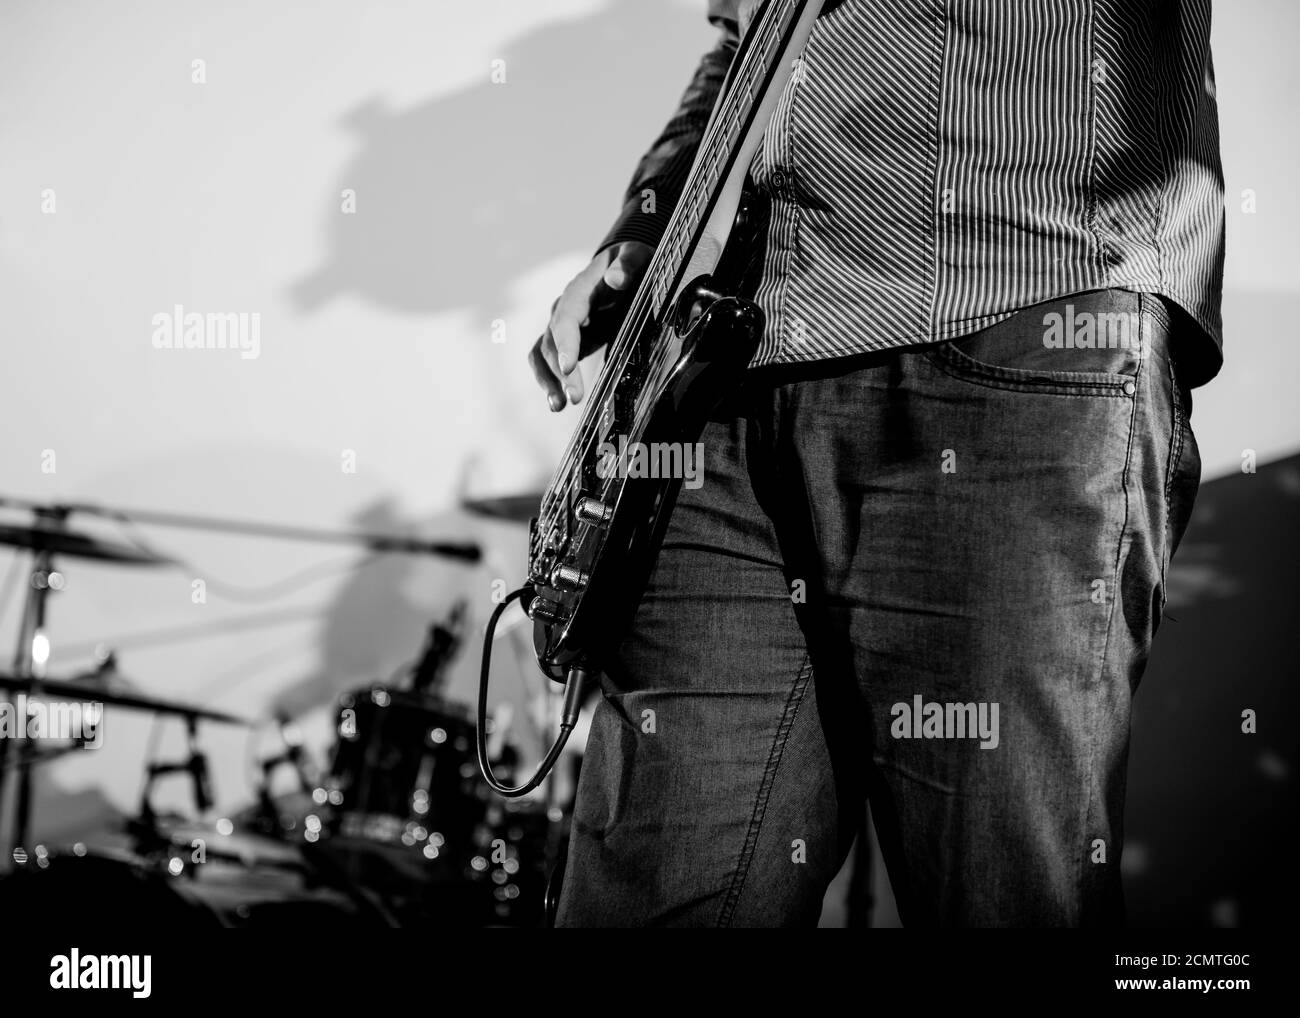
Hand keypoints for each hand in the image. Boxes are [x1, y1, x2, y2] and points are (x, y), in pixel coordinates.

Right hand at [529, 241, 652, 410]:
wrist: (623, 267)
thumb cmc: (630, 263)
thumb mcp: (636, 257)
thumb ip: (627, 266)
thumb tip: (614, 279)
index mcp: (580, 290)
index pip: (566, 317)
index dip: (566, 343)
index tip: (569, 366)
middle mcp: (564, 309)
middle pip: (552, 342)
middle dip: (561, 372)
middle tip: (575, 397)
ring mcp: (562, 326)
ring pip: (543, 354)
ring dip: (548, 380)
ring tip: (559, 406)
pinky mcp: (566, 341)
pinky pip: (547, 360)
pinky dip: (548, 380)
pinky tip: (556, 403)